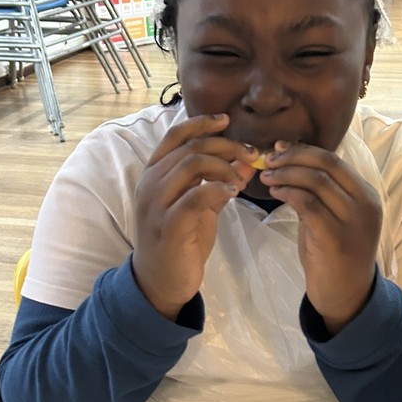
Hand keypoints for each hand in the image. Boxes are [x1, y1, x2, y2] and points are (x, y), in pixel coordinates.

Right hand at [132, 114, 256, 319]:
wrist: (160, 281)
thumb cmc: (180, 240)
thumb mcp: (202, 206)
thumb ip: (220, 182)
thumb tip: (247, 160)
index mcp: (155, 173)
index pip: (175, 135)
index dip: (201, 123)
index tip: (226, 120)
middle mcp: (150, 183)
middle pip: (191, 147)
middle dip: (226, 145)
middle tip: (251, 154)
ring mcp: (157, 204)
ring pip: (191, 164)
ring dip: (224, 166)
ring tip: (240, 179)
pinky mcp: (169, 225)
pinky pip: (194, 196)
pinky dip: (218, 189)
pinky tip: (233, 193)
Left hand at [260, 142, 381, 333]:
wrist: (347, 296)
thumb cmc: (335, 257)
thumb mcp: (333, 219)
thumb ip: (320, 194)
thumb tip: (291, 164)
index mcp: (366, 195)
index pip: (334, 159)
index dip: (304, 150)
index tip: (280, 147)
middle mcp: (365, 204)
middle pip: (327, 164)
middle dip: (293, 157)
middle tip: (269, 160)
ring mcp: (354, 221)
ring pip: (316, 181)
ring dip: (286, 174)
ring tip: (267, 177)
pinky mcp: (336, 238)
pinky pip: (309, 204)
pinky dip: (288, 193)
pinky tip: (275, 192)